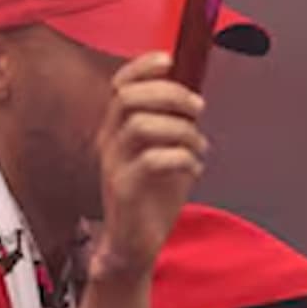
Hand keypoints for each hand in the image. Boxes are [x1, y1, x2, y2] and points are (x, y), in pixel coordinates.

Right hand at [90, 53, 206, 280]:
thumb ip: (173, 124)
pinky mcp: (124, 189)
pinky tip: (193, 169)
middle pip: (129, 98)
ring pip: (141, 125)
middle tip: (197, 109)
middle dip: (170, 95)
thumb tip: (195, 97)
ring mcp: (114, 165)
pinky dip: (182, 158)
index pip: (120, 84)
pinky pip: (152, 160)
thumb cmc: (152, 198)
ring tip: (197, 146)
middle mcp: (109, 142)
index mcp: (117, 128)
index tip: (170, 60)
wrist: (135, 246)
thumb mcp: (165, 152)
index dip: (143, 66)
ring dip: (180, 130)